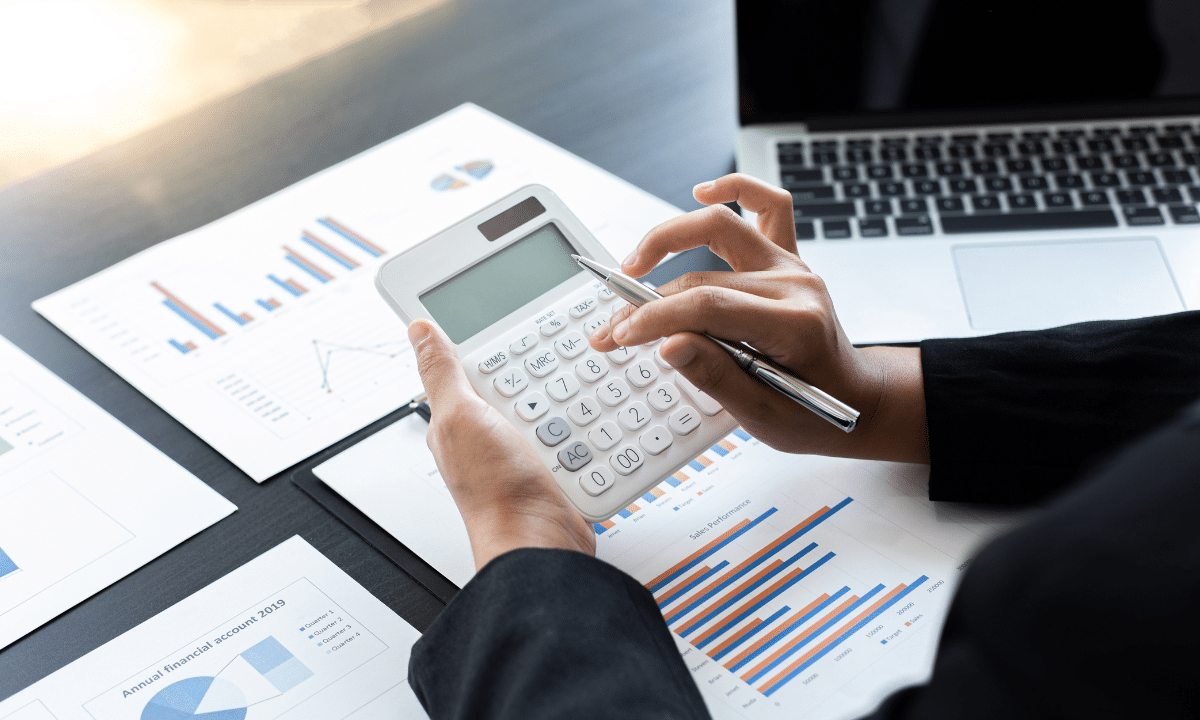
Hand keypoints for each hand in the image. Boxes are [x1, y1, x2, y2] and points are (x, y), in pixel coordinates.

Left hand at [408, 319, 595, 569]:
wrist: (539, 542)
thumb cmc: (494, 492)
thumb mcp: (460, 416)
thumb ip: (442, 372)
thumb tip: (418, 331)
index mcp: (456, 419)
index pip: (471, 366)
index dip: (491, 347)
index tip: (515, 327)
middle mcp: (485, 437)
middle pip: (515, 383)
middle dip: (537, 373)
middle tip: (556, 361)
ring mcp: (519, 454)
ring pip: (547, 407)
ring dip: (564, 401)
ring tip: (577, 392)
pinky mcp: (550, 469)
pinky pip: (570, 435)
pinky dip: (581, 429)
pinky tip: (587, 424)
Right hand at [589, 174, 927, 462]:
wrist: (856, 400)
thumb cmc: (812, 412)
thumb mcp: (762, 414)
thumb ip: (714, 375)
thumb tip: (667, 344)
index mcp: (794, 326)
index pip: (709, 307)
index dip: (655, 318)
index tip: (619, 336)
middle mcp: (795, 285)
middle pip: (703, 276)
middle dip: (647, 302)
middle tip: (612, 329)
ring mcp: (791, 265)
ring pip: (722, 227)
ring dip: (669, 239)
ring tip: (632, 266)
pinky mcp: (787, 258)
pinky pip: (769, 205)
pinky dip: (735, 189)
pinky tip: (702, 193)